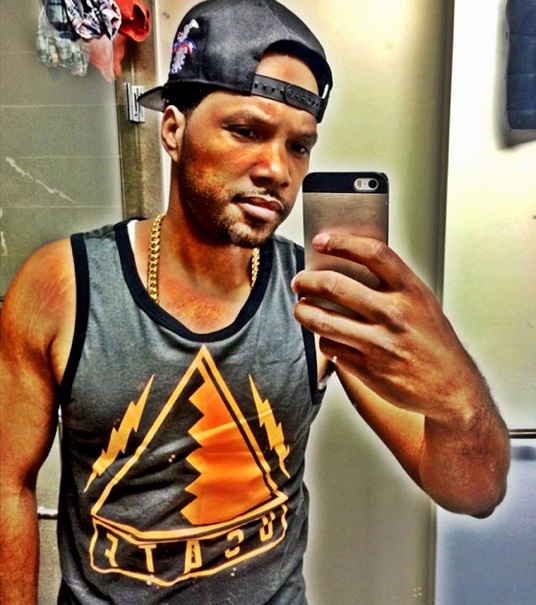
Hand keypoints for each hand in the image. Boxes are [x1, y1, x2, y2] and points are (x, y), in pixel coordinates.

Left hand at [293, 233, 483, 421]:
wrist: (450, 388)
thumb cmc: (432, 341)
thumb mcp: (421, 303)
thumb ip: (391, 284)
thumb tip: (346, 264)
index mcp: (410, 291)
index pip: (373, 253)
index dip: (342, 243)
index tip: (321, 241)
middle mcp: (394, 314)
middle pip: (335, 286)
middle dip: (307, 281)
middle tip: (299, 281)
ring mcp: (379, 343)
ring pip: (323, 320)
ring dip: (303, 311)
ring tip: (301, 307)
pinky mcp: (367, 368)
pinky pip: (330, 347)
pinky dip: (323, 339)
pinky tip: (327, 336)